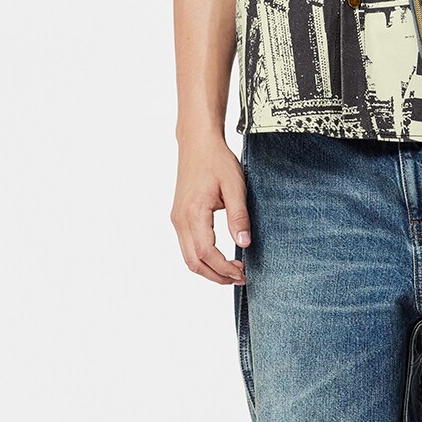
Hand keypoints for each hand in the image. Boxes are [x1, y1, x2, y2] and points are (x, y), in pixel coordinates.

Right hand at [172, 134, 250, 285]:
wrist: (197, 143)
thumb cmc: (217, 161)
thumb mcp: (235, 186)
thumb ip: (238, 216)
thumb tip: (244, 243)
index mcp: (193, 213)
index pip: (207, 253)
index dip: (225, 268)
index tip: (243, 271)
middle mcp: (180, 219)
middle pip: (193, 262)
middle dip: (217, 276)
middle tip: (240, 277)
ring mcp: (177, 219)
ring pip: (188, 257)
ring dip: (209, 269)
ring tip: (232, 271)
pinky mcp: (179, 217)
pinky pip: (187, 246)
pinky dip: (203, 258)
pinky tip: (221, 257)